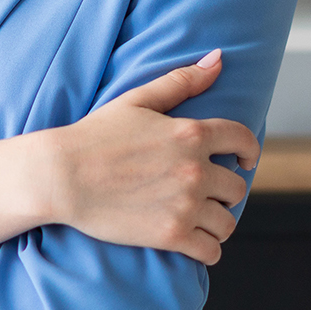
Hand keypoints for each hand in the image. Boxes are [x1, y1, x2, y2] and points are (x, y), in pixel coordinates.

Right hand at [42, 49, 258, 265]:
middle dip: (226, 191)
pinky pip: (210, 251)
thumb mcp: (138, 100)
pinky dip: (207, 250)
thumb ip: (182, 81)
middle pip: (237, 187)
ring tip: (201, 221)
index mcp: (191, 133)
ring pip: (227, 222)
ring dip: (217, 222)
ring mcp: (185, 204)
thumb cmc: (94, 136)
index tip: (245, 161)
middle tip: (208, 194)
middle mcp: (195, 169)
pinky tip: (195, 243)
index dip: (249, 152)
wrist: (60, 176)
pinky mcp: (171, 235)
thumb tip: (217, 58)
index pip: (243, 141)